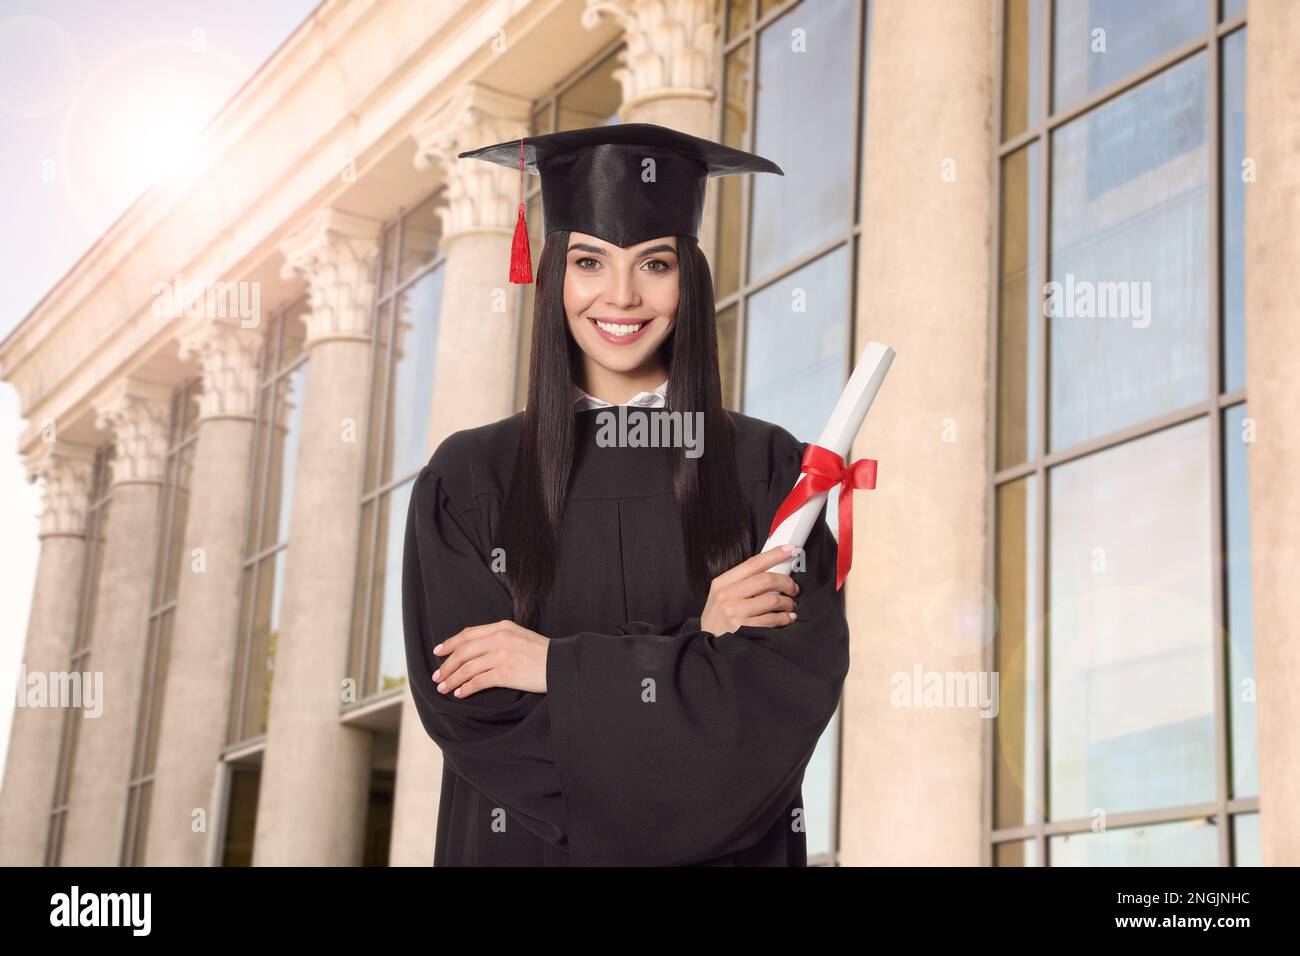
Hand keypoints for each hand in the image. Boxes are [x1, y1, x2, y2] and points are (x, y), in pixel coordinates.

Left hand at [431, 620, 549, 697]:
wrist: (561, 664)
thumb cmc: (542, 653)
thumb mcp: (520, 636)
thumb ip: (499, 637)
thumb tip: (475, 650)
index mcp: (502, 627)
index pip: (468, 634)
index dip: (450, 643)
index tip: (438, 652)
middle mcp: (499, 638)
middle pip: (463, 651)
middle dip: (446, 665)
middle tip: (437, 677)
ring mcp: (502, 655)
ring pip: (467, 668)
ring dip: (452, 679)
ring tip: (443, 688)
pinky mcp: (505, 673)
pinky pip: (478, 681)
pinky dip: (465, 688)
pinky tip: (459, 694)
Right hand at [699, 545, 800, 636]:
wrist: (708, 645)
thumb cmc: (718, 618)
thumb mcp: (722, 595)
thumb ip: (742, 582)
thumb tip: (772, 569)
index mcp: (722, 583)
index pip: (753, 563)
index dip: (775, 555)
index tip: (791, 549)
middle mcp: (727, 595)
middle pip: (766, 579)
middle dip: (787, 582)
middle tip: (794, 588)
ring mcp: (735, 612)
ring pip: (773, 599)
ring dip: (788, 602)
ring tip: (790, 606)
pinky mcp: (744, 628)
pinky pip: (773, 619)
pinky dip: (785, 618)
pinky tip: (787, 618)